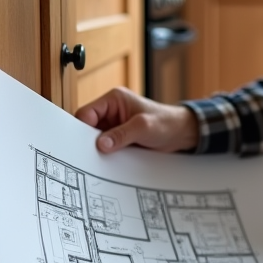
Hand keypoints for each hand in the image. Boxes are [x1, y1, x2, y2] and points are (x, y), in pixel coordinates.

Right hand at [74, 87, 199, 153]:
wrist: (181, 134)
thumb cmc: (166, 122)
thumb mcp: (144, 127)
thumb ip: (122, 134)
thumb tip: (101, 144)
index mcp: (114, 100)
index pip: (87, 112)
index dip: (82, 128)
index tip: (83, 143)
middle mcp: (111, 111)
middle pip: (88, 126)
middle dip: (88, 140)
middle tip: (89, 155)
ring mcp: (114, 125)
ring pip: (95, 138)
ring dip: (98, 149)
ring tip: (100, 160)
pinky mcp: (118, 138)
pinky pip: (105, 146)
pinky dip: (105, 154)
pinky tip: (108, 162)